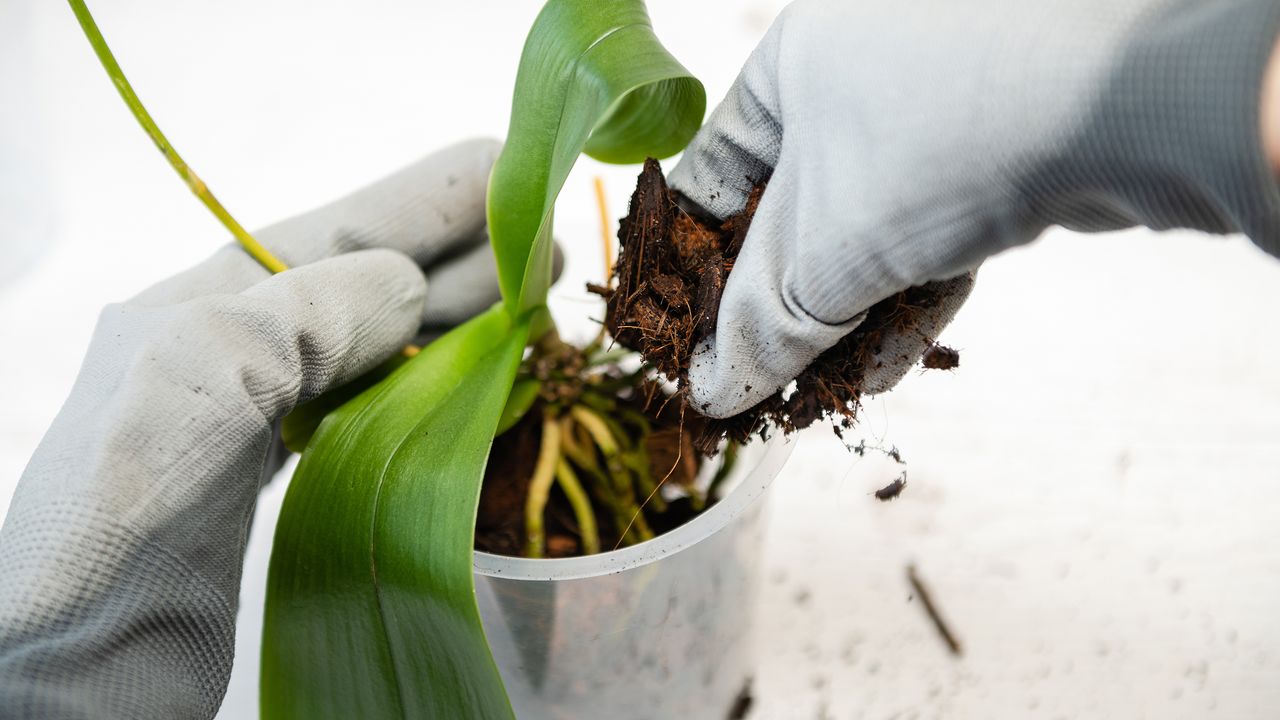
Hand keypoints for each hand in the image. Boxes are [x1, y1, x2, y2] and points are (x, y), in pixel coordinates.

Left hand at [0, 139, 501, 717]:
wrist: (76, 658)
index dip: (435, 197)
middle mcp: (241, 343)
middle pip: (375, 279)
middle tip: (550, 248)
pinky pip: (375, 410)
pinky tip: (472, 383)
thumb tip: (407, 286)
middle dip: (464, 255)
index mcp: (215, 296)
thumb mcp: (208, 367)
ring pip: (383, 344)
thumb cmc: (124, 505)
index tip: (514, 169)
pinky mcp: (286, 482)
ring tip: (531, 303)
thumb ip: (312, 310)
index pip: (347, 226)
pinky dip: (432, 388)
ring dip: (459, 318)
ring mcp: (264, 415)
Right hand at [670, 0, 1279, 417]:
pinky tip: (890, 368)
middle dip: (783, 309)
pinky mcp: (1000, 153)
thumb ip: (758, 327)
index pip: (712, 177)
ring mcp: (935, 114)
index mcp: (792, 69)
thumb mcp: (822, 253)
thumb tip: (710, 392)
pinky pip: (928, 234)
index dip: (691, 264)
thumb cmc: (936, 146)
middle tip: (763, 379)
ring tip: (826, 393)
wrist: (1131, 107)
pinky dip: (908, 298)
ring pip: (865, 234)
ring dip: (846, 320)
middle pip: (793, 218)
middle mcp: (858, 80)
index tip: (686, 333)